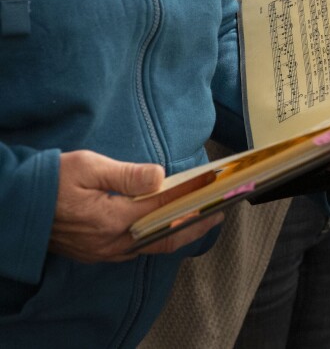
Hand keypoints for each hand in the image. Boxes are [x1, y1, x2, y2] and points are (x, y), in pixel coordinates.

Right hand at [49, 150, 222, 262]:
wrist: (16, 205)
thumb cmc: (51, 180)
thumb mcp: (88, 167)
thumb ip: (127, 175)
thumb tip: (160, 176)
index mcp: (111, 219)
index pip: (162, 206)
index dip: (191, 194)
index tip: (213, 184)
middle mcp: (111, 242)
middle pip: (165, 238)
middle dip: (195, 225)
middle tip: (220, 213)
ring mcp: (104, 251)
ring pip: (152, 248)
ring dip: (179, 234)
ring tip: (201, 219)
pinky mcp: (97, 253)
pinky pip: (136, 251)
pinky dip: (157, 240)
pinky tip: (167, 228)